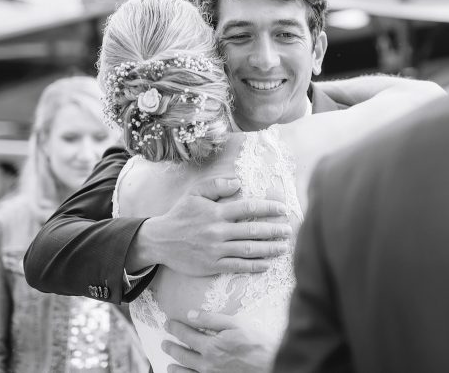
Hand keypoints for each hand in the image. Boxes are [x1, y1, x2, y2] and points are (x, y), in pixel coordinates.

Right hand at [130, 176, 292, 276]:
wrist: (159, 240)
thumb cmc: (180, 214)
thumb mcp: (195, 193)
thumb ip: (216, 185)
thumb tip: (238, 182)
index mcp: (216, 212)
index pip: (248, 208)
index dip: (268, 208)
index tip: (283, 209)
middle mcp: (218, 231)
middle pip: (253, 230)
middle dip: (275, 230)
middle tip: (289, 230)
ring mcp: (216, 250)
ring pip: (249, 249)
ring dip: (270, 249)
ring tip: (284, 248)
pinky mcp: (212, 266)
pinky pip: (238, 266)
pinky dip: (254, 266)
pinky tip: (267, 264)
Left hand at [162, 310, 277, 372]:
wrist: (271, 366)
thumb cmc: (257, 345)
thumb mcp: (236, 325)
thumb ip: (211, 320)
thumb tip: (191, 315)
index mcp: (211, 346)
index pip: (186, 334)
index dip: (175, 328)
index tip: (168, 323)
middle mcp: (207, 364)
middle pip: (182, 355)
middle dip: (171, 347)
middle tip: (164, 343)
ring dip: (175, 368)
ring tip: (169, 364)